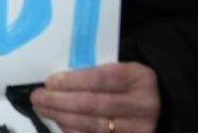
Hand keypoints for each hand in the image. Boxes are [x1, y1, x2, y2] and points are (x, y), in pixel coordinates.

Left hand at [30, 62, 159, 132]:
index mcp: (139, 78)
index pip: (100, 78)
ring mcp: (138, 129)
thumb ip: (95, 72)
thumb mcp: (121, 70)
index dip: (72, 81)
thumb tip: (56, 81)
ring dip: (62, 117)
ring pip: (92, 126)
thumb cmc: (129, 84)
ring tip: (43, 109)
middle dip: (60, 101)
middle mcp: (142, 105)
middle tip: (39, 97)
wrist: (158, 104)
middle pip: (93, 104)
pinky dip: (73, 131)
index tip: (50, 82)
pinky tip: (59, 122)